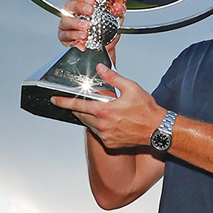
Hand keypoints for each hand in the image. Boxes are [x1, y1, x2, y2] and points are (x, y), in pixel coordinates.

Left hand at [50, 64, 165, 148]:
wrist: (157, 130)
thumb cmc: (147, 110)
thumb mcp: (131, 88)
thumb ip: (113, 77)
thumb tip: (101, 68)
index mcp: (105, 111)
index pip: (78, 105)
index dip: (64, 102)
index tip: (54, 100)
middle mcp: (102, 126)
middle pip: (81, 116)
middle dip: (77, 108)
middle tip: (75, 102)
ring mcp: (106, 136)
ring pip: (89, 125)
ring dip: (89, 117)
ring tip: (97, 110)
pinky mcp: (110, 143)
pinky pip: (98, 133)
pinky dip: (98, 126)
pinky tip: (107, 120)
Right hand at [58, 0, 126, 56]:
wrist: (104, 46)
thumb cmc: (106, 29)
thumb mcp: (117, 16)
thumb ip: (119, 6)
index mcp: (85, 1)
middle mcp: (75, 10)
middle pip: (72, 0)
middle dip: (81, 3)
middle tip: (91, 8)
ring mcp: (69, 22)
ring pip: (66, 18)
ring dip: (76, 22)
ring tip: (86, 26)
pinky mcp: (66, 36)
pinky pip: (65, 35)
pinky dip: (74, 36)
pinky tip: (82, 37)